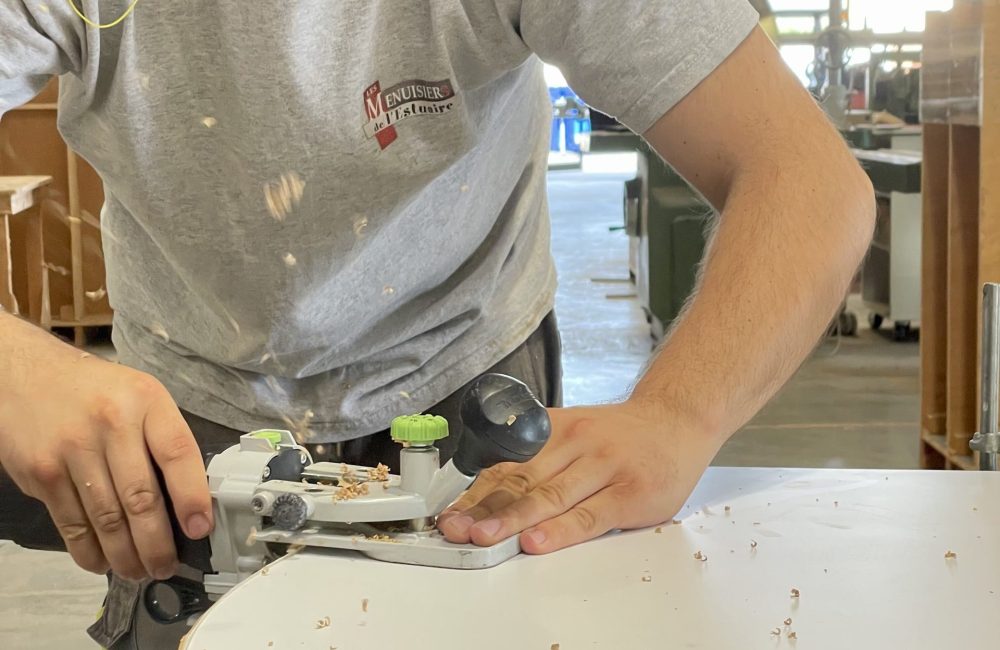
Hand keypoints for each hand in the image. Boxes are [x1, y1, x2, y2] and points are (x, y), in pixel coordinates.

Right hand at [0, 316, 211, 580]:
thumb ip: (163, 438)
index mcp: (146, 401)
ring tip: (139, 570)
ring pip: (106, 518)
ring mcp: (72, 449)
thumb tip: (189, 500)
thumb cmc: (96, 391)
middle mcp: (110, 424)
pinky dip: (89, 550)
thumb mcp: (141, 396)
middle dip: (157, 543)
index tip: (201, 528)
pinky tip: (103, 561)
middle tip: (166, 565)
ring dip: (126, 554)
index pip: (177, 453)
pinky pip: (71, 523)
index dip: (192, 497)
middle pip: (141, 497)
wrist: (26, 375)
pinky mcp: (42, 472)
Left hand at [437, 401, 720, 553]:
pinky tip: (539, 540)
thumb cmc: (622, 436)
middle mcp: (575, 444)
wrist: (677, 419)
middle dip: (484, 509)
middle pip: (521, 480)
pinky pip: (590, 514)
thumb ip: (540, 459)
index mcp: (554, 431)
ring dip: (513, 519)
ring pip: (550, 496)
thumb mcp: (575, 433)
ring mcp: (603, 467)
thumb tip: (489, 494)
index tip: (450, 516)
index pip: (506, 465)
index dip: (475, 494)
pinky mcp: (630, 492)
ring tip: (486, 537)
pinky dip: (562, 529)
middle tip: (457, 529)